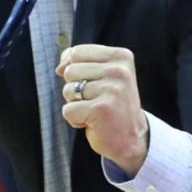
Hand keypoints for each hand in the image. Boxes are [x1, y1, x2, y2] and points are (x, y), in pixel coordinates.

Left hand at [56, 44, 148, 174]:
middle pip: (70, 71)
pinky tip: (94, 123)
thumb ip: (80, 62)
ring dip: (76, 104)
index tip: (92, 83)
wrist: (132, 139)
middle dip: (75, 88)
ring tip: (95, 110)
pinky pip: (68, 110)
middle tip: (96, 100)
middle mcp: (119, 70)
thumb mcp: (102, 75)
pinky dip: (75, 120)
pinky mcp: (101, 109)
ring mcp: (112, 90)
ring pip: (68, 90)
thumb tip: (60, 67)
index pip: (77, 52)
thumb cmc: (111, 104)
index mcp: (121, 57)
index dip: (74, 68)